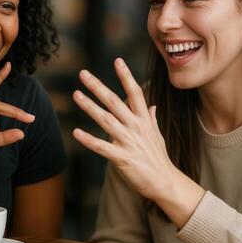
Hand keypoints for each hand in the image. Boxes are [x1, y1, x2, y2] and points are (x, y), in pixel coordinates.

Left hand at [72, 58, 176, 199]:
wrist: (165, 181)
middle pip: (115, 102)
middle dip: (98, 86)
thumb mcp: (157, 134)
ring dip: (89, 106)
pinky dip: (89, 140)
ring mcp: (129, 142)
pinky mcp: (122, 158)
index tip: (117, 60)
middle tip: (83, 74)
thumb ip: (151, 118)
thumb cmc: (158, 157)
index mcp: (143, 119)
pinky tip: (76, 132)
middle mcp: (136, 127)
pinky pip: (102, 147)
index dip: (126, 76)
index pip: (135, 92)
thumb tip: (150, 105)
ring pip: (106, 120)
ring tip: (76, 94)